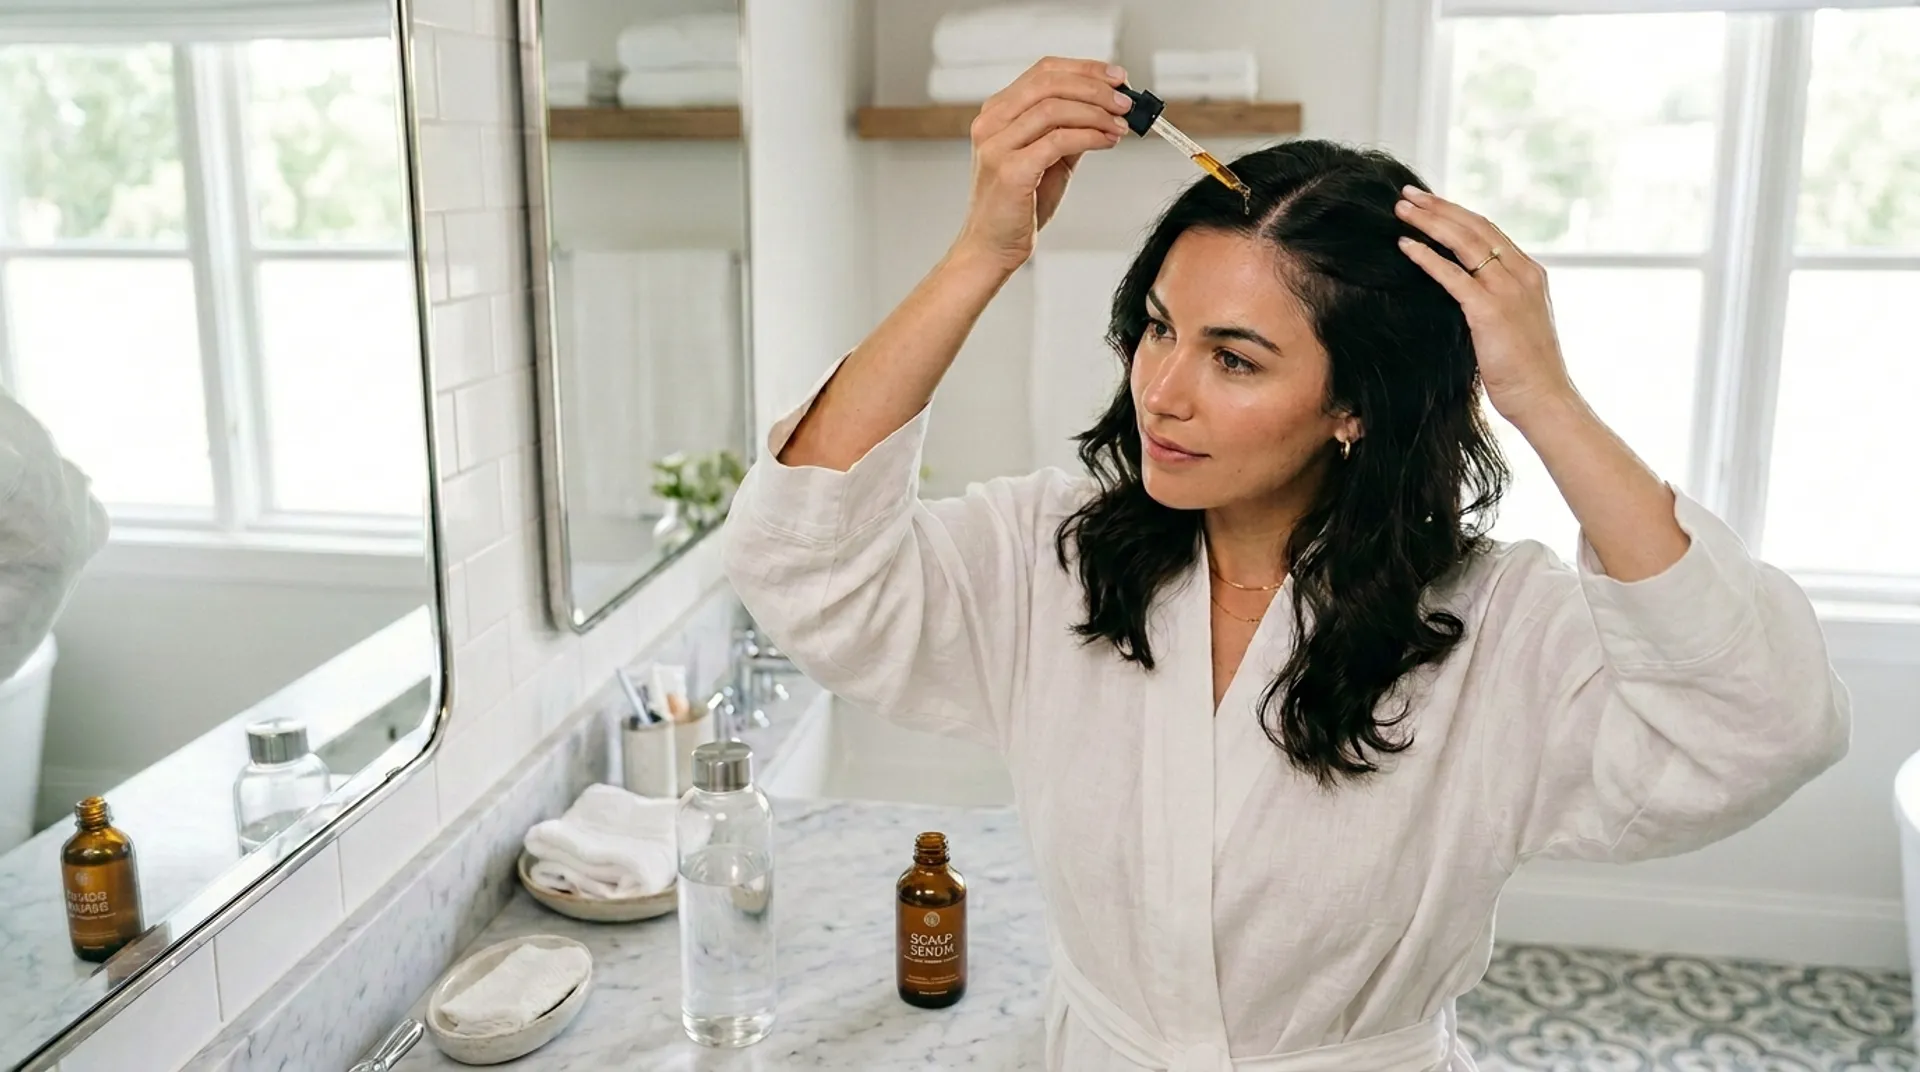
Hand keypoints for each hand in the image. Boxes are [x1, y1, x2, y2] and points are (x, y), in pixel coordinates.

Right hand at [952, 58, 1132, 272]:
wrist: (992, 247)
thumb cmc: (1018, 205)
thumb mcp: (1047, 158)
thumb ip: (1069, 130)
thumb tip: (1110, 108)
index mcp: (997, 112)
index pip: (1044, 71)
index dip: (1085, 68)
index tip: (1117, 76)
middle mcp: (991, 123)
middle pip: (1049, 83)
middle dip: (1095, 88)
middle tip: (1126, 101)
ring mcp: (997, 145)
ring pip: (1054, 108)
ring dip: (1096, 113)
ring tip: (1121, 125)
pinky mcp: (1011, 170)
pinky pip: (1058, 141)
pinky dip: (1089, 136)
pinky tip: (1107, 141)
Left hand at [1393, 186, 1578, 426]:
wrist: (1544, 398)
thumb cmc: (1525, 370)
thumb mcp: (1513, 324)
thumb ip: (1494, 300)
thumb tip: (1462, 290)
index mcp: (1530, 273)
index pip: (1488, 230)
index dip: (1456, 213)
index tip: (1429, 202)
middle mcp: (1522, 273)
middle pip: (1474, 227)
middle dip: (1438, 207)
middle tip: (1407, 194)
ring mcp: (1508, 289)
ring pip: (1463, 242)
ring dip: (1429, 222)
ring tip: (1401, 210)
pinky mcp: (1490, 310)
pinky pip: (1453, 275)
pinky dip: (1427, 257)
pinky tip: (1405, 245)